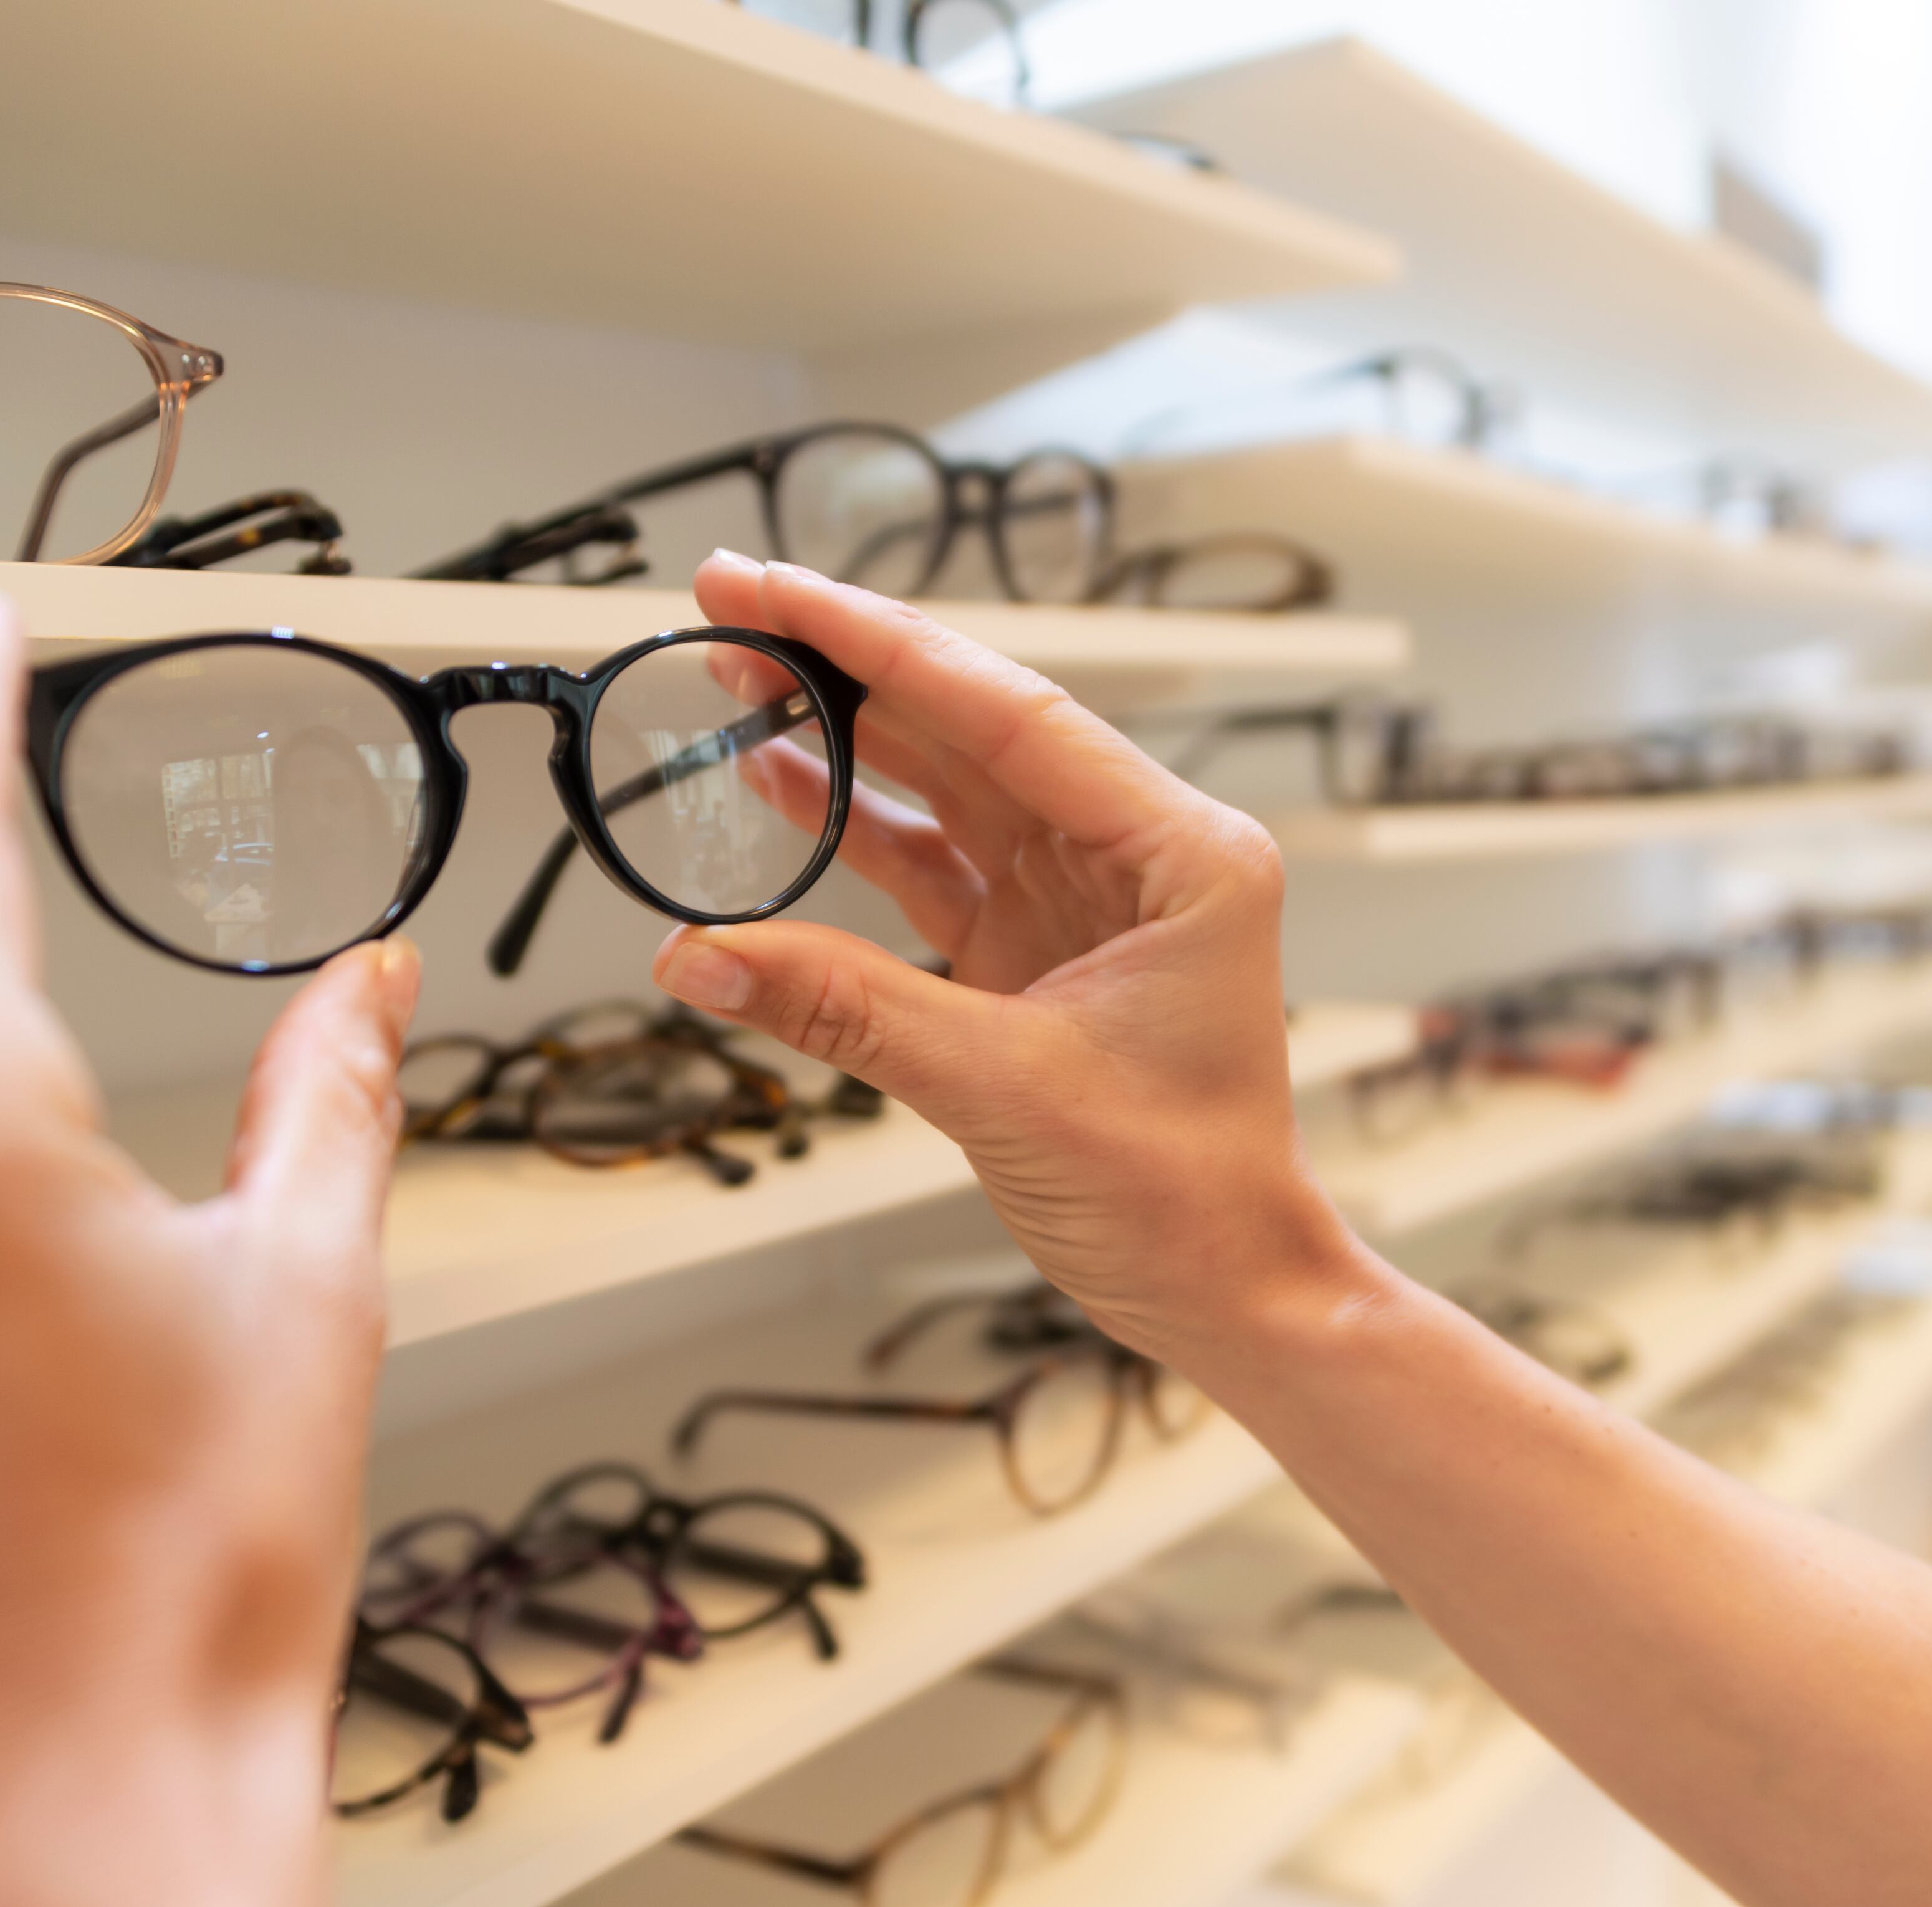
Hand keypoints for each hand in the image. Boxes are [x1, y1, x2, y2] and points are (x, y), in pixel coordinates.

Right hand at [656, 552, 1369, 1363]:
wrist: (1231, 1291)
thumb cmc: (1185, 1195)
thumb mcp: (1005, 1089)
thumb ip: (847, 1010)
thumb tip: (700, 954)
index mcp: (1184, 855)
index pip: (1012, 711)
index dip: (881, 643)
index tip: (777, 590)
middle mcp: (1141, 855)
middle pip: (974, 727)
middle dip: (848, 665)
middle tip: (728, 606)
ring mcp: (1087, 899)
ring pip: (948, 785)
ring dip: (842, 736)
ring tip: (733, 681)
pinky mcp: (1039, 950)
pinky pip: (934, 863)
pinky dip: (857, 827)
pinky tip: (781, 782)